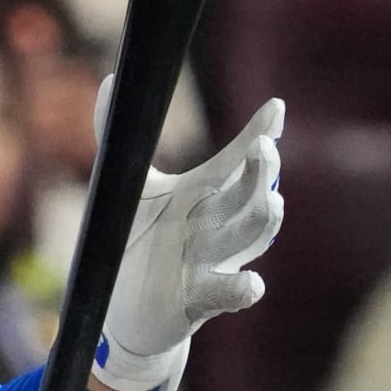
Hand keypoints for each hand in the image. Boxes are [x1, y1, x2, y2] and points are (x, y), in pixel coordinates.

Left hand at [98, 93, 283, 390]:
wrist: (118, 311)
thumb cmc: (132, 243)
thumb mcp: (125, 188)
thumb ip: (114, 134)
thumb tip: (114, 80)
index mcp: (198, 194)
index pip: (234, 160)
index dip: (258, 134)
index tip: (275, 108)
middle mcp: (212, 226)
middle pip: (247, 196)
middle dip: (260, 175)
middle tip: (264, 150)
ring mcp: (209, 263)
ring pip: (247, 239)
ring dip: (261, 223)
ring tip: (271, 203)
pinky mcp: (198, 301)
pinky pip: (228, 295)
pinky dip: (241, 290)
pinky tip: (251, 284)